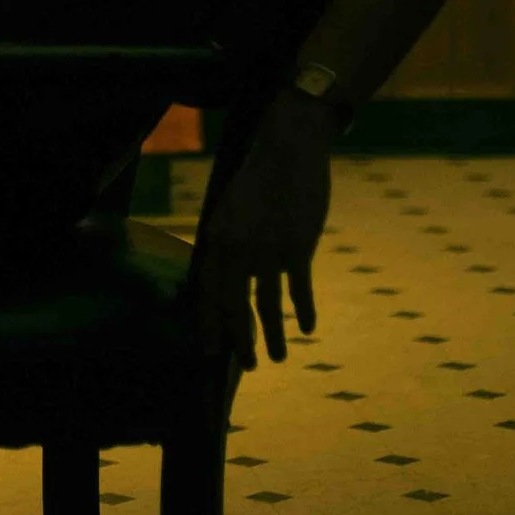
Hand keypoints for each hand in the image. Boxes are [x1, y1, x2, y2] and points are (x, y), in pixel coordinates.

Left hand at [189, 92, 338, 369]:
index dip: (208, 323)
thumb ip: (227, 242)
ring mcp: (266, 246)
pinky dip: (303, 310)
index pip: (205, 290)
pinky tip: (308, 327)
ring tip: (279, 359)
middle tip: (248, 367)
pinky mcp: (296, 244)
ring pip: (265, 304)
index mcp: (216, 236)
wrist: (289, 147)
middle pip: (231, 305)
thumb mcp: (231, 208)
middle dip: (238, 341)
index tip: (210, 351)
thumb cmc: (261, 179)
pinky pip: (298, 288)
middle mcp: (236, 245)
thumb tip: (226, 276)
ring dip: (271, 336)